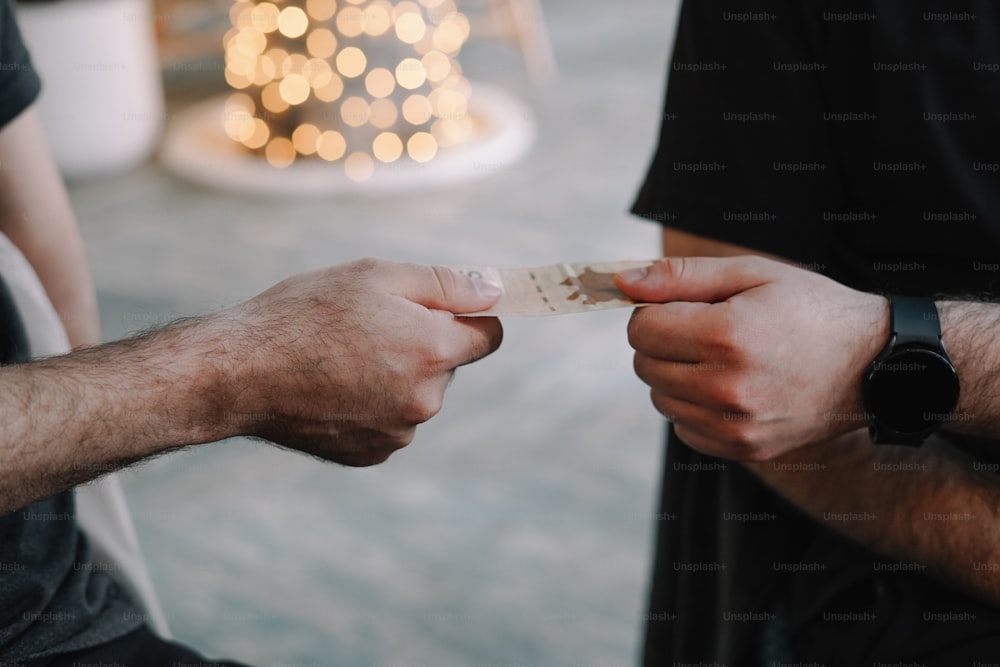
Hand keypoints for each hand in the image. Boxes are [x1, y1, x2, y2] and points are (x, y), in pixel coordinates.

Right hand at [208, 258, 502, 465]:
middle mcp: (425, 400)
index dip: (469, 316)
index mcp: (433, 350)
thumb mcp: (376, 275)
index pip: (489, 336)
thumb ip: (447, 283)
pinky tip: (332, 388)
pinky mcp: (370, 454)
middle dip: (423, 343)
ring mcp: (398, 432)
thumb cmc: (304, 313)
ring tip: (340, 357)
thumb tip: (496, 289)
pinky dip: (371, 405)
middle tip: (368, 326)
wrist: (237, 373)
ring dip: (395, 375)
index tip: (444, 308)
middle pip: (447, 365)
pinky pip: (389, 422)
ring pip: (416, 395)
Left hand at [616, 256, 888, 460]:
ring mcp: (737, 425)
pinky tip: (729, 387)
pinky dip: (693, 407)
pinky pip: (683, 428)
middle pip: (645, 365)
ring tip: (721, 358)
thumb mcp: (750, 273)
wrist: (874, 364)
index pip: (642, 328)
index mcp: (727, 336)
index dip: (655, 311)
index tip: (685, 307)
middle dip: (663, 342)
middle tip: (705, 330)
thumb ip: (679, 276)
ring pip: (660, 398)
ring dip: (675, 375)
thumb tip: (621, 283)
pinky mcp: (744, 449)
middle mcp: (728, 387)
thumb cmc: (808, 308)